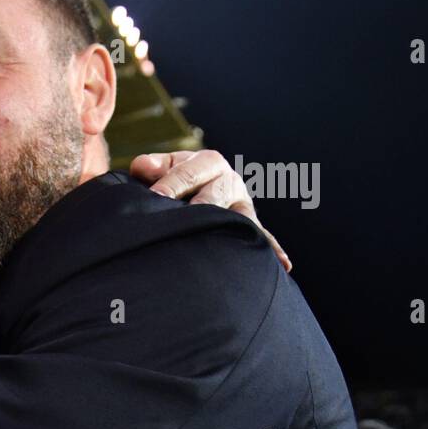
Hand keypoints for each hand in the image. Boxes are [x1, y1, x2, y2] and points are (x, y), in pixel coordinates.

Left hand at [130, 150, 291, 271]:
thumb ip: (153, 167)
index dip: (171, 184)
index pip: (189, 172)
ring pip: (240, 217)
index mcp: (208, 162)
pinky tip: (285, 265)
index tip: (156, 197)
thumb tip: (142, 167)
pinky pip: (264, 239)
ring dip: (235, 229)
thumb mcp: (164, 168)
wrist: (197, 188)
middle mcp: (230, 181)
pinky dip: (274, 250)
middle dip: (200, 206)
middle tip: (185, 218)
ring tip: (226, 241)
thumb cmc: (174, 179)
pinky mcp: (251, 227)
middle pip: (216, 194)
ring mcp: (242, 205)